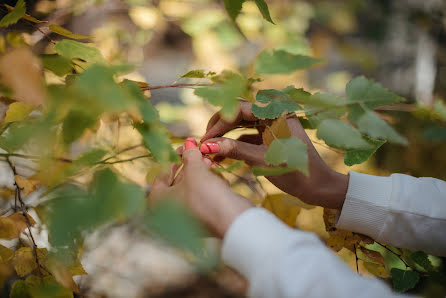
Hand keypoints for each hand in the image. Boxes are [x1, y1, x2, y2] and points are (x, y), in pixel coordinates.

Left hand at [149, 138, 253, 237]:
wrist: (230, 219)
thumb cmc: (205, 194)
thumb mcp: (194, 170)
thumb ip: (189, 155)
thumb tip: (188, 142)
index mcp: (158, 202)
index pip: (160, 178)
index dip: (172, 161)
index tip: (182, 151)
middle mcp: (168, 213)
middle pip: (176, 183)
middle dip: (188, 167)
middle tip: (197, 153)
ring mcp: (186, 218)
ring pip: (190, 190)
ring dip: (200, 174)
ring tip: (209, 162)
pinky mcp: (202, 219)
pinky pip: (200, 199)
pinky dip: (207, 186)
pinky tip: (216, 175)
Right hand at [200, 102, 348, 209]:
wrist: (318, 186)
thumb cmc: (296, 171)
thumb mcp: (262, 160)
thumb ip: (235, 150)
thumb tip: (208, 145)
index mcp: (276, 113)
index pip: (240, 109)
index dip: (219, 123)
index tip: (206, 139)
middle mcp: (273, 115)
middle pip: (239, 114)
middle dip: (220, 128)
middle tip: (205, 142)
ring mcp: (272, 126)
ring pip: (241, 125)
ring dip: (226, 137)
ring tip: (210, 151)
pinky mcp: (270, 137)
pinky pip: (248, 136)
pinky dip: (235, 145)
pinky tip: (222, 156)